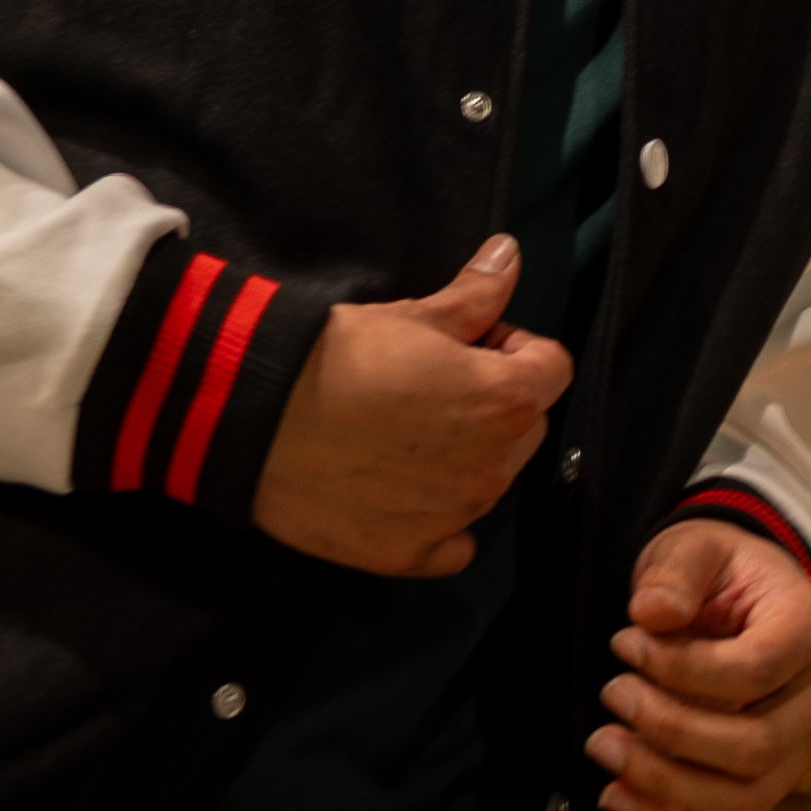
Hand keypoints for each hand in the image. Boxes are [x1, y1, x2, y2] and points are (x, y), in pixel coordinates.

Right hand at [251, 238, 570, 577]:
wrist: (259, 414)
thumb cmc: (342, 353)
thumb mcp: (414, 314)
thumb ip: (478, 293)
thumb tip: (511, 254)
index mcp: (506, 401)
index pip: (552, 368)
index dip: (513, 347)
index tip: (467, 344)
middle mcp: (494, 467)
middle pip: (525, 426)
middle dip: (493, 403)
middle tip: (430, 386)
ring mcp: (454, 517)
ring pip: (488, 480)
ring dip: (465, 457)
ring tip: (402, 433)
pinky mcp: (410, 555)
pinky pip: (453, 544)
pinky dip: (438, 521)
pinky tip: (398, 491)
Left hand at [587, 515, 810, 810]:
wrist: (739, 597)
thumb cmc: (718, 571)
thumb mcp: (695, 547)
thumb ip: (675, 573)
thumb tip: (652, 613)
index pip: (755, 670)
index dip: (682, 669)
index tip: (623, 645)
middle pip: (756, 745)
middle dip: (672, 731)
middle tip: (612, 698)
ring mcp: (802, 746)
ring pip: (745, 798)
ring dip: (666, 786)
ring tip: (606, 750)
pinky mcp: (773, 779)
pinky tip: (618, 794)